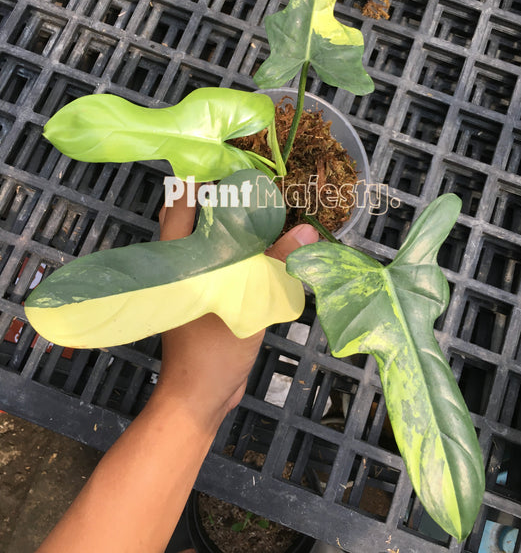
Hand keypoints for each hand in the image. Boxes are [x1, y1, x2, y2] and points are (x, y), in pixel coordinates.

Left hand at [155, 194, 317, 425]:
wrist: (200, 395)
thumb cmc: (215, 349)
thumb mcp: (249, 302)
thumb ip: (275, 263)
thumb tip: (306, 228)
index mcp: (177, 260)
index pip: (180, 206)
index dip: (199, 180)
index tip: (227, 162)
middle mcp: (176, 265)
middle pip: (187, 218)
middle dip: (209, 196)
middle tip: (244, 180)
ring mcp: (186, 281)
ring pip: (199, 240)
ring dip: (220, 222)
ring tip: (253, 204)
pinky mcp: (199, 296)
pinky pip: (211, 261)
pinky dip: (228, 248)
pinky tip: (254, 244)